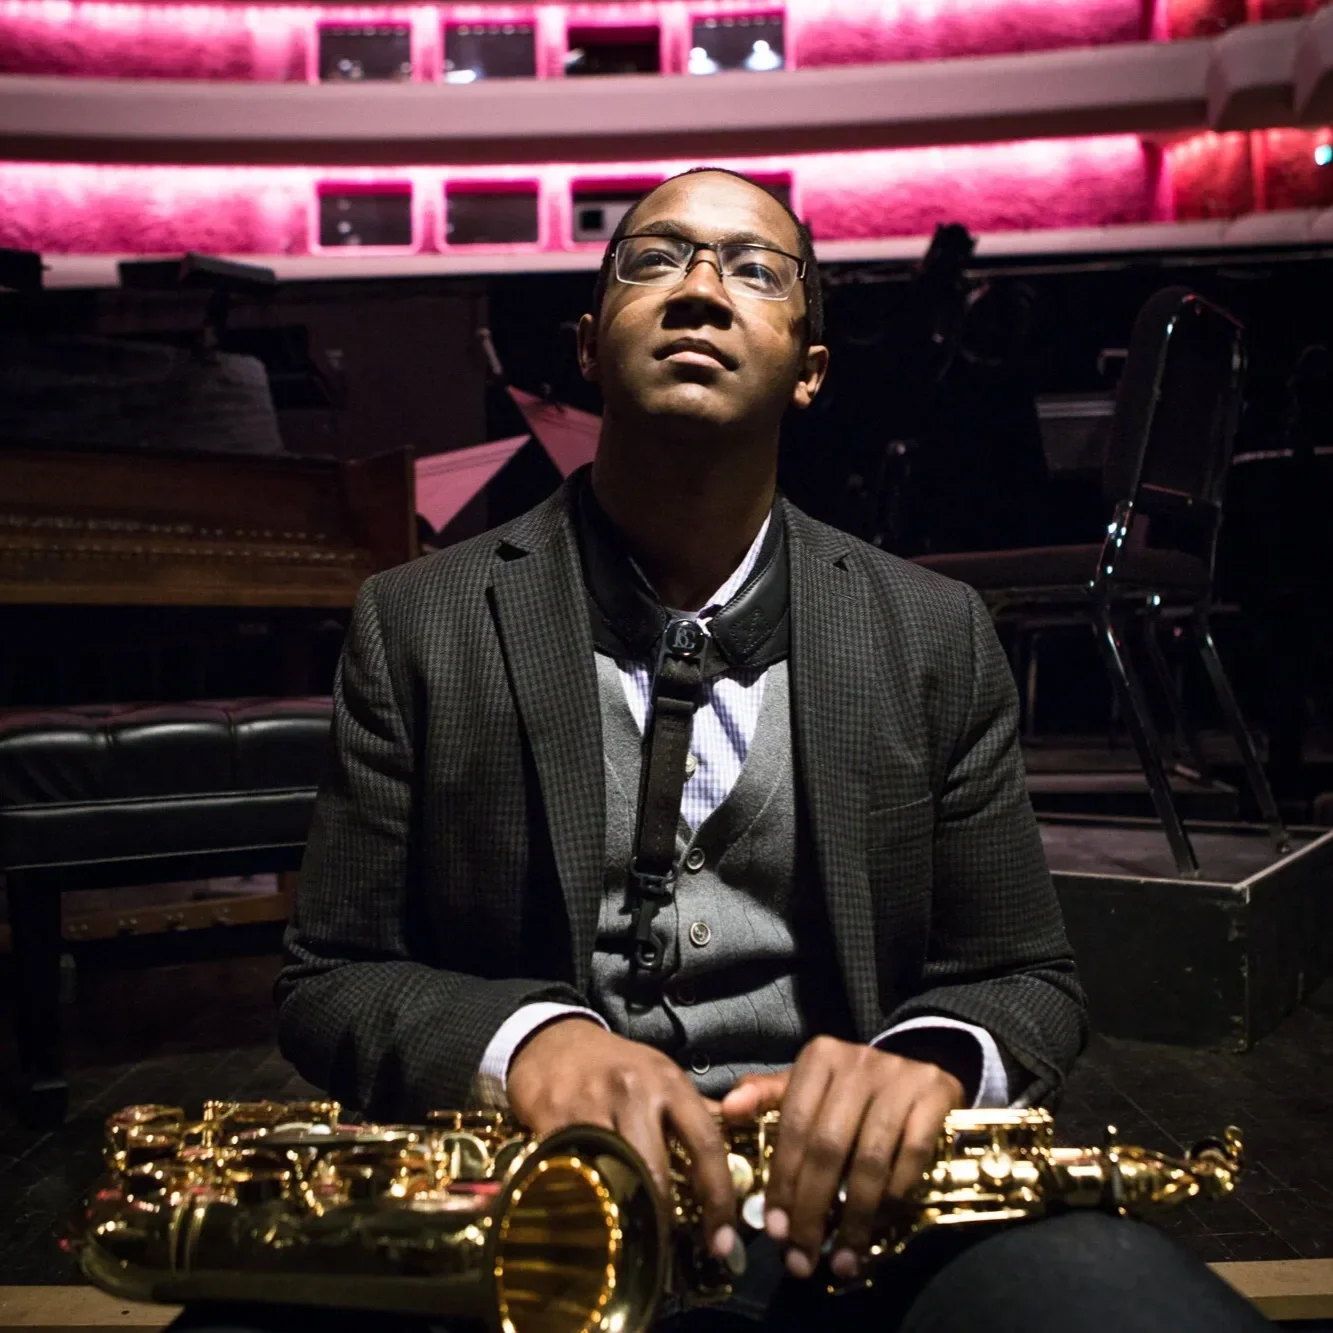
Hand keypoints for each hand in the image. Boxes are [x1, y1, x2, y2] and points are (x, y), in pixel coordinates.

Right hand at [507, 1018, 740, 1266]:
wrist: (555, 1041)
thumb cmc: (617, 1065)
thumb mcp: (661, 1075)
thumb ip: (696, 1113)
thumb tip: (735, 1157)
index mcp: (669, 1083)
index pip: (706, 1143)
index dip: (719, 1197)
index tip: (724, 1240)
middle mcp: (634, 1091)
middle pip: (655, 1169)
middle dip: (663, 1216)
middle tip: (668, 1248)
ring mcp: (592, 1104)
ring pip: (614, 1174)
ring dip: (623, 1211)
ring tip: (629, 1235)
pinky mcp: (554, 1119)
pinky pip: (574, 1172)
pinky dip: (585, 1197)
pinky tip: (589, 1211)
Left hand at [719, 1035, 963, 1281]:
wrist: (921, 1067)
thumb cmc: (851, 1088)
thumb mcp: (809, 1086)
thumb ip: (767, 1098)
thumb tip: (728, 1111)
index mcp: (819, 1058)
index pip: (793, 1125)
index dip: (783, 1181)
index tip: (775, 1231)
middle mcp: (857, 1061)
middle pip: (828, 1147)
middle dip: (812, 1209)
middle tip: (802, 1257)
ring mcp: (899, 1077)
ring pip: (870, 1159)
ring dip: (854, 1219)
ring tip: (843, 1260)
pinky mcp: (935, 1094)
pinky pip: (911, 1155)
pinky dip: (894, 1196)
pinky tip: (879, 1226)